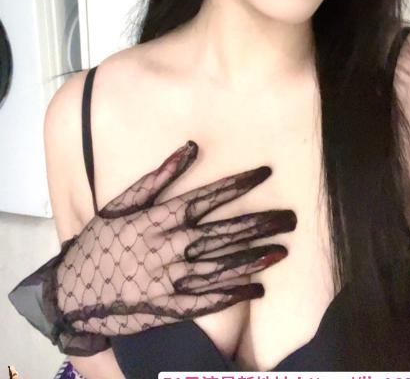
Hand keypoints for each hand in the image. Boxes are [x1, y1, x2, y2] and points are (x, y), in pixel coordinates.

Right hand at [57, 140, 295, 336]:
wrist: (75, 291)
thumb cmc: (100, 241)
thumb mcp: (123, 202)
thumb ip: (158, 176)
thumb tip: (190, 148)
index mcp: (160, 219)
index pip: (207, 197)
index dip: (238, 185)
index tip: (264, 174)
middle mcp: (170, 247)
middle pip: (223, 232)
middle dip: (259, 223)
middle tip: (290, 217)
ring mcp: (171, 279)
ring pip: (222, 266)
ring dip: (254, 258)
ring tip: (282, 250)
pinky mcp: (170, 307)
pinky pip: (207, 300)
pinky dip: (233, 294)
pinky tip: (257, 288)